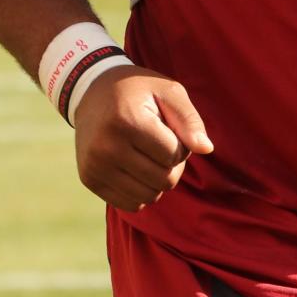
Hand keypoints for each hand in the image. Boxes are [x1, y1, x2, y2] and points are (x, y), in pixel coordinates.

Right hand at [73, 66, 213, 210]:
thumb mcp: (168, 92)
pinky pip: (131, 204)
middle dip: (172, 164)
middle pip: (164, 179)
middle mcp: (107, 147)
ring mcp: (95, 166)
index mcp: (127, 121)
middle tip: (161, 143)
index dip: (181, 144)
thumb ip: (190, 119)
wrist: (91, 92)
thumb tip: (206, 149)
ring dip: (158, 180)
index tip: (169, 129)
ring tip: (149, 155)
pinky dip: (142, 192)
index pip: (174, 154)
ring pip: (150, 196)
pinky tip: (136, 169)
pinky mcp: (89, 180)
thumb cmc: (138, 92)